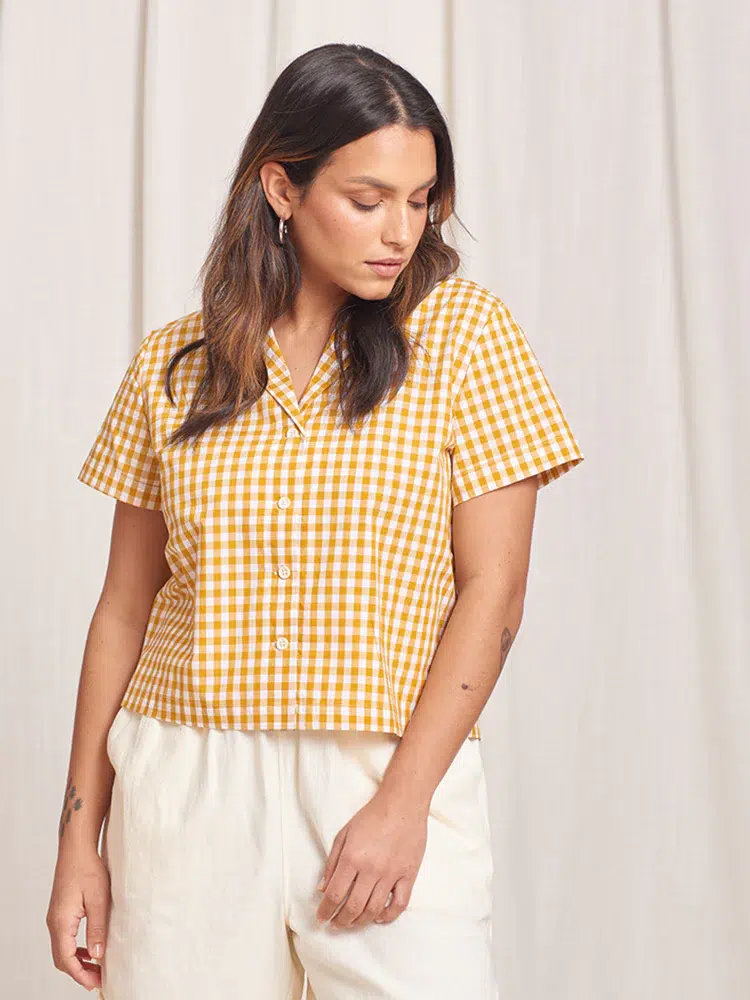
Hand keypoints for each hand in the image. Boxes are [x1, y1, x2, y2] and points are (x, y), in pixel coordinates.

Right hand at [46, 846, 110, 991]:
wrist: (76, 849)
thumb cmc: (88, 869)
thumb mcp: (98, 900)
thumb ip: (97, 928)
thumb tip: (98, 955)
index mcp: (61, 922)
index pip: (67, 959)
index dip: (80, 974)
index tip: (95, 983)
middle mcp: (54, 923)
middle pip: (62, 958)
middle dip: (79, 972)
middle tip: (99, 979)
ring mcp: (55, 918)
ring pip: (62, 949)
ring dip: (78, 961)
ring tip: (96, 968)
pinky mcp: (60, 912)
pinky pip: (64, 938)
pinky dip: (76, 949)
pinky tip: (90, 949)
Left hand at [315, 789, 428, 929]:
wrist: (402, 803)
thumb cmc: (372, 816)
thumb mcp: (344, 833)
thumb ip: (332, 862)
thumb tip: (323, 888)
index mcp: (352, 857)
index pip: (335, 894)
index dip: (326, 910)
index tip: (321, 917)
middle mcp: (371, 869)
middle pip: (353, 907)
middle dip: (341, 921)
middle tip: (335, 925)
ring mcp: (391, 874)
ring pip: (374, 909)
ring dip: (360, 921)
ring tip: (352, 923)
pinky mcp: (408, 875)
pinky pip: (399, 904)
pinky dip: (388, 915)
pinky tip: (379, 917)